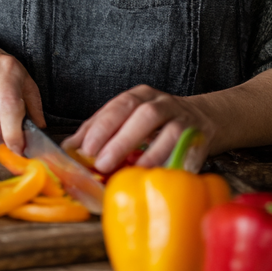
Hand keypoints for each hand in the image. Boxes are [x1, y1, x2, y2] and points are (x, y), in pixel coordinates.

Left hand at [62, 86, 215, 174]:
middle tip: (102, 163)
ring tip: (130, 172)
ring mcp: (184, 120)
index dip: (103, 125)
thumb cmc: (155, 123)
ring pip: (170, 132)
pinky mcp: (201, 139)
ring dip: (149, 154)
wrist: (202, 117)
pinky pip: (189, 152)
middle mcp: (163, 103)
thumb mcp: (127, 119)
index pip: (121, 105)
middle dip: (121, 140)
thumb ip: (100, 130)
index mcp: (141, 95)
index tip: (86, 148)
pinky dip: (175, 164)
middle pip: (144, 115)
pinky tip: (159, 175)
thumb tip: (69, 148)